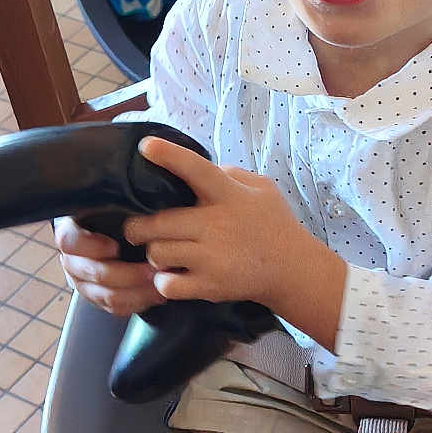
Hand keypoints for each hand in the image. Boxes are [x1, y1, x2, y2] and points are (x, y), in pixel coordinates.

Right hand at [53, 216, 160, 317]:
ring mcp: (84, 283)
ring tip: (159, 285)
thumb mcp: (110, 205)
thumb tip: (140, 209)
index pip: (70, 242)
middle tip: (152, 270)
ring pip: (106, 295)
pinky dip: (138, 303)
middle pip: (94, 273)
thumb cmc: (112, 215)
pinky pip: (115, 308)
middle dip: (127, 275)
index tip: (113, 247)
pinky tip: (155, 295)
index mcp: (70, 234)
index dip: (91, 246)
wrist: (110, 233)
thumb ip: (120, 208)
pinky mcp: (98, 299)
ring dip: (137, 292)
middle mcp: (73, 261)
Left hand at [124, 138, 346, 346]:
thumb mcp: (262, 188)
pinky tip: (173, 276)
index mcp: (230, 195)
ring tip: (163, 254)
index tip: (146, 147)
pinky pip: (167, 285)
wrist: (293, 269)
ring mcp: (213, 258)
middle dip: (139, 227)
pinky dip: (164, 282)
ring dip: (155, 254)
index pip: (196, 170)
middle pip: (158, 223)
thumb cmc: (273, 224)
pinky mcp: (211, 286)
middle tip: (138, 229)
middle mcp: (218, 225)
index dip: (169, 156)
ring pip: (157, 254)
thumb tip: (194, 167)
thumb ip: (229, 173)